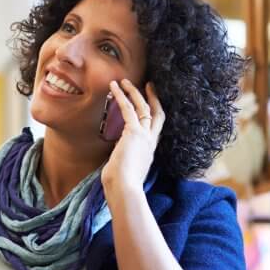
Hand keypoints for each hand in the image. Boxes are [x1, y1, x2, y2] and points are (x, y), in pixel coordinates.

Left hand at [100, 79, 165, 193]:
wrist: (125, 188)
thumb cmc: (121, 185)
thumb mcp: (125, 170)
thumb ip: (123, 161)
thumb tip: (115, 162)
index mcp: (150, 150)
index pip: (155, 128)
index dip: (154, 114)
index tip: (150, 104)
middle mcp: (151, 141)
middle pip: (156, 113)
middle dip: (152, 97)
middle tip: (148, 84)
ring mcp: (145, 136)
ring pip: (143, 107)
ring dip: (133, 92)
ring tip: (122, 81)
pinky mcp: (134, 132)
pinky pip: (128, 108)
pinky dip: (120, 96)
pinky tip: (113, 87)